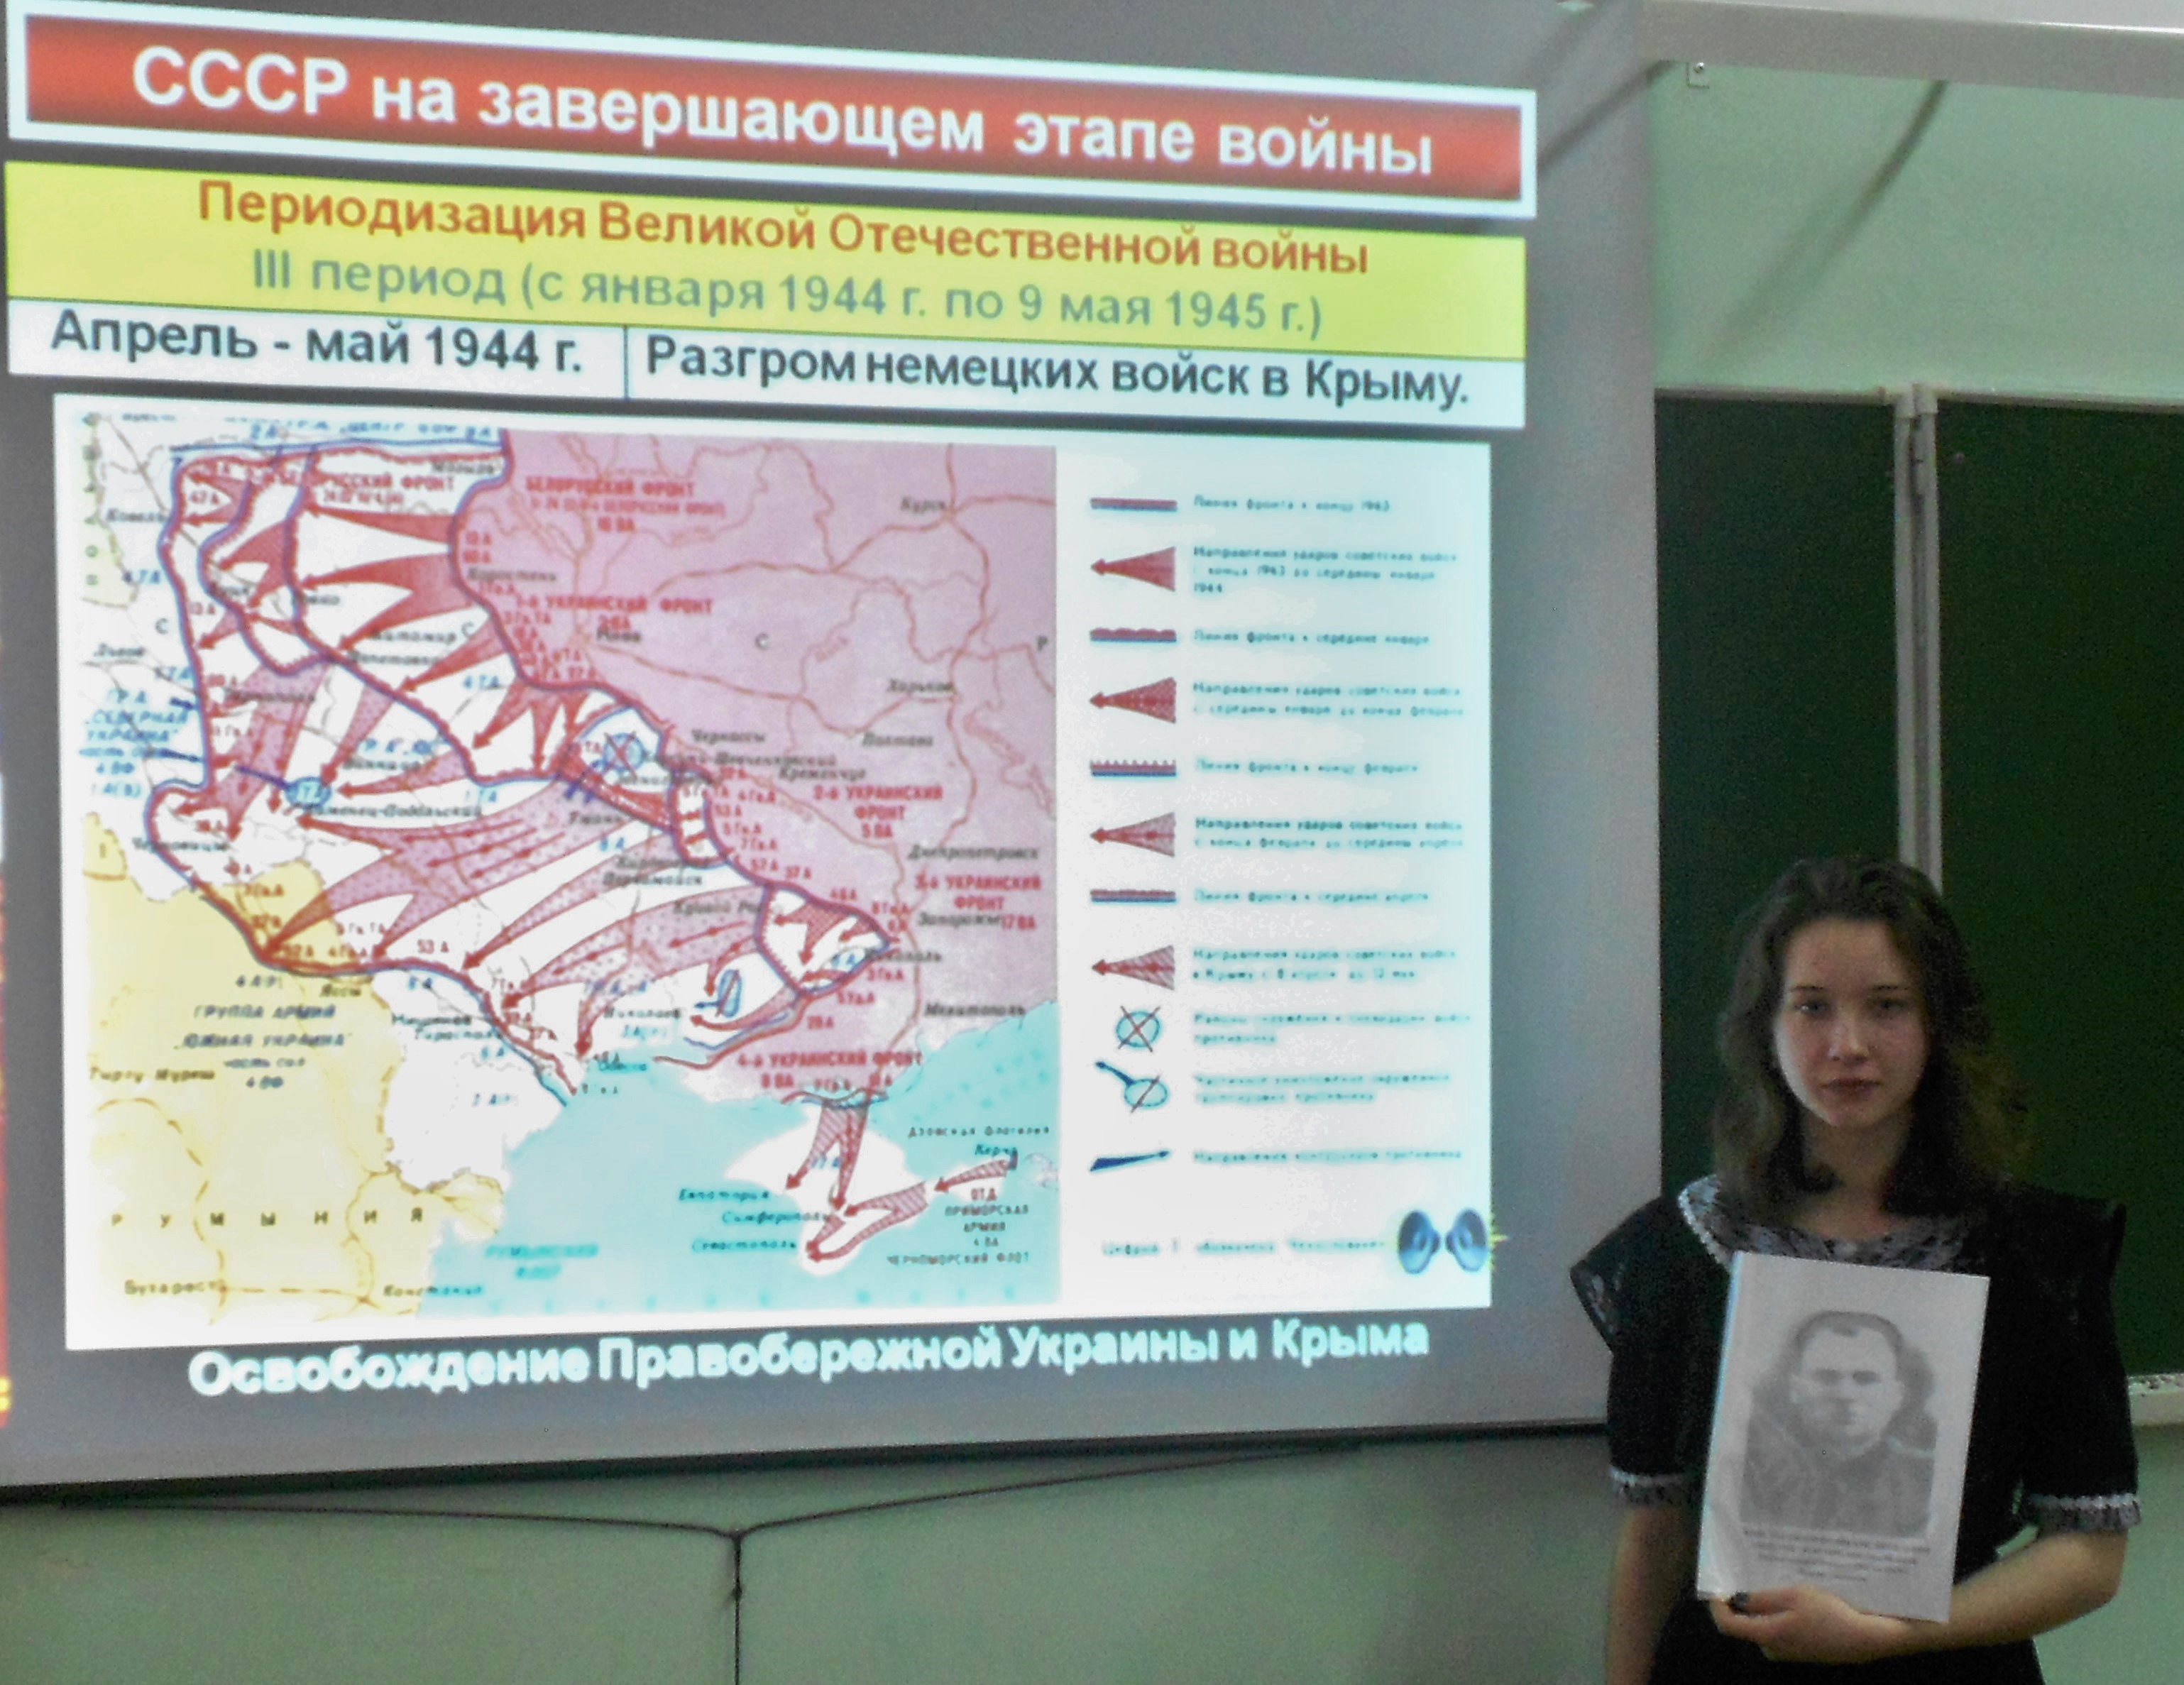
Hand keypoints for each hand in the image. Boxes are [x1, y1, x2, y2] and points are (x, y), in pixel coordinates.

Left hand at [1709, 1585, 1922, 1664]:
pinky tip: (1793, 1597)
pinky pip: (1780, 1629)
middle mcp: (1773, 1649)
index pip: (1728, 1625)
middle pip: (1746, 1624)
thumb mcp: (1793, 1596)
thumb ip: (1761, 1599)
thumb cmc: (1830, 1612)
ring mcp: (1788, 1652)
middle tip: (1748, 1575)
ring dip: (1764, 1606)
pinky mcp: (1802, 1650)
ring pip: (1764, 1625)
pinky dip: (1780, 1613)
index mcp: (1767, 1636)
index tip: (1718, 1584)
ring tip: (1773, 1580)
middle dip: (1744, 1601)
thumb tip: (1736, 1600)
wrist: (1867, 1638)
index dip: (1717, 1605)